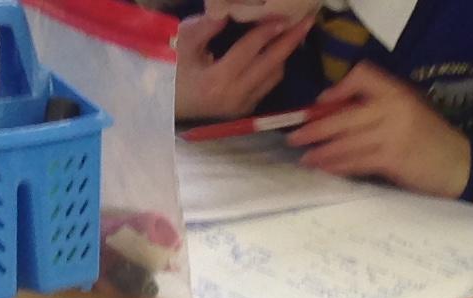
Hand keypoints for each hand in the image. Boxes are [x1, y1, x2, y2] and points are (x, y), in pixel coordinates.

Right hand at [175, 11, 311, 121]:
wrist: (163, 104)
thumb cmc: (169, 71)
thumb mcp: (182, 43)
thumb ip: (206, 26)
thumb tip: (229, 11)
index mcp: (217, 81)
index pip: (250, 50)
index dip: (269, 30)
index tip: (286, 14)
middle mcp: (234, 97)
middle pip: (271, 65)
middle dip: (291, 41)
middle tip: (308, 20)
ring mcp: (240, 107)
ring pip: (273, 77)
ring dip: (285, 54)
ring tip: (295, 32)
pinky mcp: (243, 111)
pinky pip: (267, 86)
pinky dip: (274, 66)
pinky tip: (278, 50)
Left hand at [286, 63, 471, 197]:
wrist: (458, 163)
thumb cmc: (427, 138)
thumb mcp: (407, 109)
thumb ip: (377, 107)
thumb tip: (335, 110)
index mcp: (396, 91)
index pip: (363, 75)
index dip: (339, 87)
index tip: (322, 102)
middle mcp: (393, 107)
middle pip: (345, 115)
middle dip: (316, 127)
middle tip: (294, 137)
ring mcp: (392, 133)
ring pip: (347, 141)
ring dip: (321, 152)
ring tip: (304, 158)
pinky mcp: (392, 159)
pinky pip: (357, 162)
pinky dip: (338, 166)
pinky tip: (325, 169)